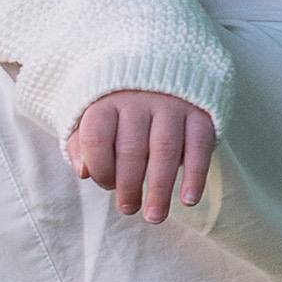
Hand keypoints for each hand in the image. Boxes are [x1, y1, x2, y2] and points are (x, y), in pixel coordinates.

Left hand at [64, 92, 214, 221]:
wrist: (162, 65)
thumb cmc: (121, 107)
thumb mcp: (93, 117)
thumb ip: (82, 144)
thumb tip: (83, 171)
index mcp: (106, 101)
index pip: (96, 139)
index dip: (100, 169)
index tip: (107, 186)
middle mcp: (138, 100)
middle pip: (131, 148)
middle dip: (128, 185)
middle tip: (129, 208)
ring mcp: (171, 105)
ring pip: (165, 149)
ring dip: (160, 187)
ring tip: (155, 216)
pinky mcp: (199, 113)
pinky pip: (199, 146)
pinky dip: (195, 175)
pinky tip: (188, 200)